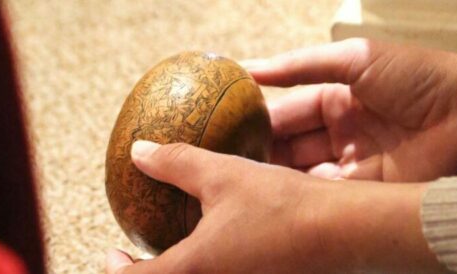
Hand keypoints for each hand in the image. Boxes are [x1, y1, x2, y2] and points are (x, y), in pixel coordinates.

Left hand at [106, 141, 445, 272]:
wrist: (345, 231)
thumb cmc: (283, 204)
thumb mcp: (224, 175)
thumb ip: (176, 163)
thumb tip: (140, 151)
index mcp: (195, 269)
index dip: (116, 269)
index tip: (111, 253)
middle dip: (149, 273)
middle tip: (142, 255)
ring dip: (183, 268)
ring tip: (183, 248)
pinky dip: (211, 266)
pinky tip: (225, 247)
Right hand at [243, 39, 456, 181]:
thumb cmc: (414, 76)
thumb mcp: (351, 59)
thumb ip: (300, 65)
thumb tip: (250, 67)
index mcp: (334, 100)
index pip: (285, 114)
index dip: (257, 123)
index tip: (225, 131)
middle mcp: (338, 133)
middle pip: (289, 147)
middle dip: (261, 156)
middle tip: (227, 164)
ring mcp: (350, 162)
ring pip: (302, 173)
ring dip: (277, 179)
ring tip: (244, 183)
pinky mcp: (364, 189)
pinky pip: (325, 193)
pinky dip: (303, 195)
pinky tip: (278, 197)